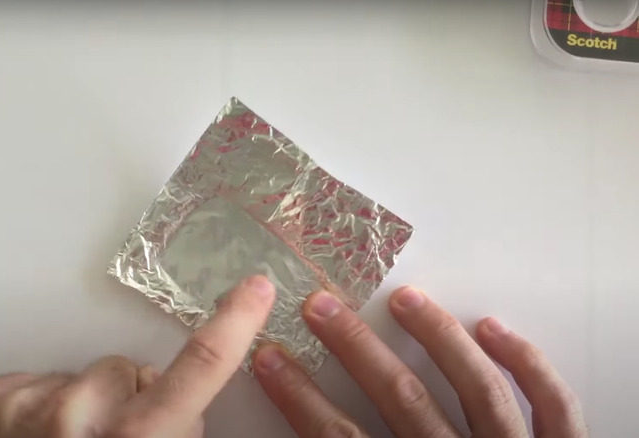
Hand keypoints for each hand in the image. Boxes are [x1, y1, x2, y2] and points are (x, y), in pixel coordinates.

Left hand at [0, 275, 276, 437]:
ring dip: (67, 408)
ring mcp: (17, 408)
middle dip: (119, 400)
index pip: (199, 370)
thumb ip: (174, 435)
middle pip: (120, 371)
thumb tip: (183, 406)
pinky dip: (24, 410)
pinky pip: (23, 383)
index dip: (233, 325)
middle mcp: (73, 419)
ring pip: (69, 378)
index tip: (254, 290)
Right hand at [252, 286, 587, 437]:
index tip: (271, 360)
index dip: (300, 399)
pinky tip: (493, 327)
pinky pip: (553, 406)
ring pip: (477, 388)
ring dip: (436, 337)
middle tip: (321, 306)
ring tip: (404, 298)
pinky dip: (528, 364)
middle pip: (402, 400)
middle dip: (356, 350)